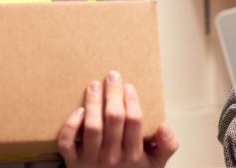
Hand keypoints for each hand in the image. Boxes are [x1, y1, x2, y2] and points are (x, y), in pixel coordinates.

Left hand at [58, 71, 178, 167]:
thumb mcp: (155, 165)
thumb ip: (167, 146)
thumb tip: (164, 125)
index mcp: (134, 156)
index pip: (134, 122)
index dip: (131, 101)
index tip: (128, 86)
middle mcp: (113, 158)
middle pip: (114, 119)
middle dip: (113, 94)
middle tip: (112, 76)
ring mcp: (91, 160)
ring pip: (92, 127)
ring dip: (93, 103)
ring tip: (94, 86)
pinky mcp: (73, 162)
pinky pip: (68, 142)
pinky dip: (71, 125)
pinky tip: (77, 111)